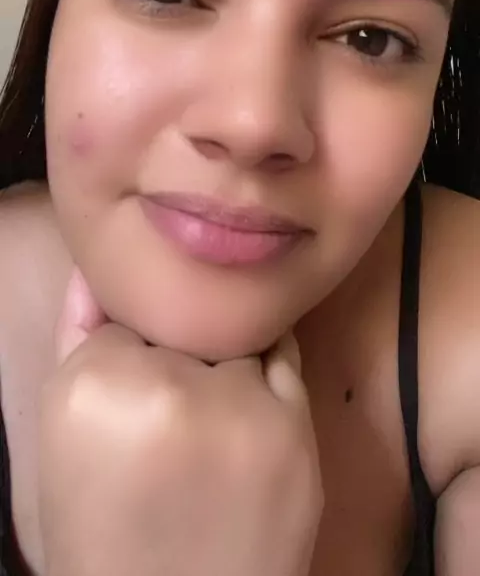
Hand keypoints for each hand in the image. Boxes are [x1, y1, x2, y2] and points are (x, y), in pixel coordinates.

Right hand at [38, 270, 322, 575]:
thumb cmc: (105, 525)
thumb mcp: (64, 430)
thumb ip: (78, 338)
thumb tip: (101, 268)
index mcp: (96, 390)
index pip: (123, 316)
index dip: (125, 357)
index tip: (125, 406)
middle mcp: (174, 390)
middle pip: (182, 321)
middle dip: (174, 356)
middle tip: (167, 423)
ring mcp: (246, 410)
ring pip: (234, 333)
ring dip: (222, 363)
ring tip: (205, 431)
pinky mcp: (300, 432)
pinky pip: (282, 357)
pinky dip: (265, 374)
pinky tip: (242, 420)